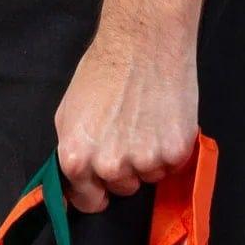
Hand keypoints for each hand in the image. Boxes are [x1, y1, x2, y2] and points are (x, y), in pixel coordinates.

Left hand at [53, 2, 198, 213]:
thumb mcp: (68, 113)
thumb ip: (72, 152)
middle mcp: (109, 166)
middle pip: (122, 188)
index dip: (96, 190)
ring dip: (151, 157)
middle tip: (129, 133)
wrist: (144, 43)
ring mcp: (145, 161)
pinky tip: (164, 120)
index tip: (103, 183)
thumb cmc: (103, 71)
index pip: (88, 201)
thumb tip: (77, 180)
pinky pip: (174, 165)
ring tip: (148, 121)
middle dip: (125, 168)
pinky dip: (172, 149)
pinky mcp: (176, 152)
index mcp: (77, 159)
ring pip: (150, 177)